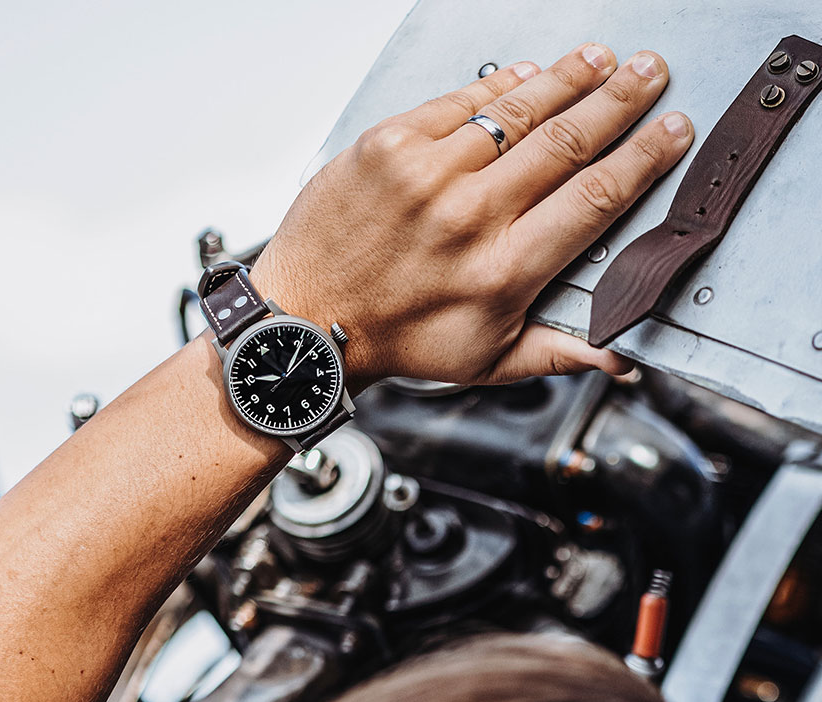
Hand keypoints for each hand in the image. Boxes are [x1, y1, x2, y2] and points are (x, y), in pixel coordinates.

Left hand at [248, 43, 692, 389]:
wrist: (308, 320)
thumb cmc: (396, 341)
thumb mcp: (484, 362)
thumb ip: (558, 353)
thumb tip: (622, 356)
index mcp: (503, 271)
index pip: (596, 199)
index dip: (644, 159)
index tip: (671, 133)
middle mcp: (470, 217)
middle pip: (567, 142)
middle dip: (620, 101)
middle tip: (652, 73)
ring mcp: (427, 175)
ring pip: (518, 112)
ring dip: (569, 79)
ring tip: (601, 61)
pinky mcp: (388, 147)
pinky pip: (458, 102)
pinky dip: (498, 86)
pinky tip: (527, 74)